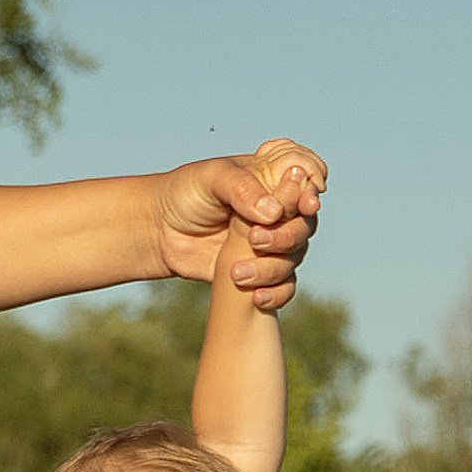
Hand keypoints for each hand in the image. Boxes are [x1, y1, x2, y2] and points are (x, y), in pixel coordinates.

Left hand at [154, 142, 327, 310]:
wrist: (160, 231)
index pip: (309, 174)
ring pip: (296, 256)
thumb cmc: (185, 194)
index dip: (312, 187)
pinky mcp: (262, 269)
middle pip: (306, 223)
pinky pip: (285, 286)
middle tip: (254, 239)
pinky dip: (276, 293)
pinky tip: (256, 297)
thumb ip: (243, 189)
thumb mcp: (211, 179)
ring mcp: (273, 241)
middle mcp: (280, 209)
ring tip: (236, 272)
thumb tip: (274, 213)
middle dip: (286, 235)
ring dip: (272, 267)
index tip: (305, 202)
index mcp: (272, 178)